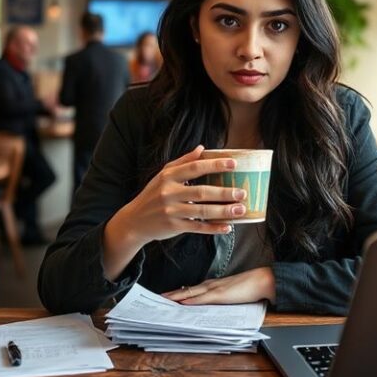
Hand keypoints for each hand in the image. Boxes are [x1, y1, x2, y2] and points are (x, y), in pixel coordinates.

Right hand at [102, 145, 248, 281]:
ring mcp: (171, 211)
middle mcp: (169, 193)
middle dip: (224, 193)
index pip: (195, 167)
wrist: (134, 221)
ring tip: (240, 210)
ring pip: (202, 211)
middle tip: (242, 193)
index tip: (234, 164)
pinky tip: (227, 227)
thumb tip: (202, 148)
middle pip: (202, 192)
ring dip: (223, 211)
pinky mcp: (174, 227)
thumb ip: (182, 161)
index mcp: (168, 177)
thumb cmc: (152, 195)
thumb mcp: (163, 175)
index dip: (215, 165)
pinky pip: (198, 228)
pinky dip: (213, 228)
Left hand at [162, 268, 275, 304]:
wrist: (262, 280)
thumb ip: (221, 297)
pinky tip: (182, 302)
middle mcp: (211, 284)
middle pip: (187, 289)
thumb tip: (210, 306)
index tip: (168, 297)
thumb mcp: (232, 292)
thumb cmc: (250, 286)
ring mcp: (215, 288)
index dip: (179, 293)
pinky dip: (191, 300)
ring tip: (163, 300)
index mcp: (214, 284)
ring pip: (191, 292)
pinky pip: (202, 298)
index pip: (192, 289)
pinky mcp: (220, 294)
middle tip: (158, 298)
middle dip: (172, 294)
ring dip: (176, 296)